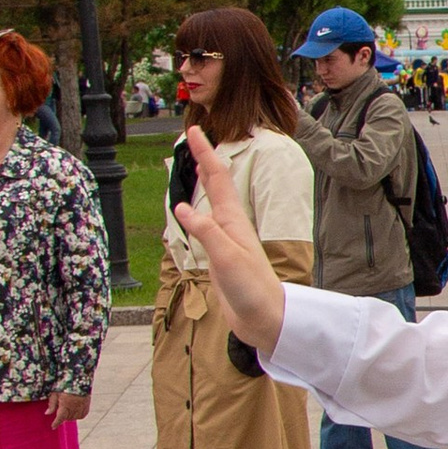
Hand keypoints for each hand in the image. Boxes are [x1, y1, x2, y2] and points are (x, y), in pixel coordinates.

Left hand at [43, 387, 90, 426]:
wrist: (80, 380)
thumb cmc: (66, 385)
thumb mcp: (56, 393)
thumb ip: (52, 404)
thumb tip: (47, 413)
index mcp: (65, 406)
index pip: (59, 419)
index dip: (56, 423)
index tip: (53, 427)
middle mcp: (74, 409)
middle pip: (66, 418)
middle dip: (62, 415)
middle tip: (62, 406)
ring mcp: (81, 409)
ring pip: (73, 418)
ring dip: (70, 415)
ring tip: (69, 406)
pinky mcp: (86, 408)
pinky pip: (81, 416)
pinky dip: (77, 414)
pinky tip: (75, 408)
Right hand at [170, 128, 287, 351]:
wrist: (264, 318)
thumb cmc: (251, 288)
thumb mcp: (226, 257)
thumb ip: (206, 232)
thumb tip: (183, 207)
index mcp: (233, 221)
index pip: (217, 178)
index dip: (205, 153)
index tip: (194, 130)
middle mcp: (230, 225)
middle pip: (216, 185)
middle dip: (204, 160)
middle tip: (194, 139)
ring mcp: (226, 240)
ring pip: (211, 202)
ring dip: (203, 182)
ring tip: (197, 165)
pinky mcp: (220, 256)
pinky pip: (204, 224)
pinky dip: (195, 211)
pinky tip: (191, 213)